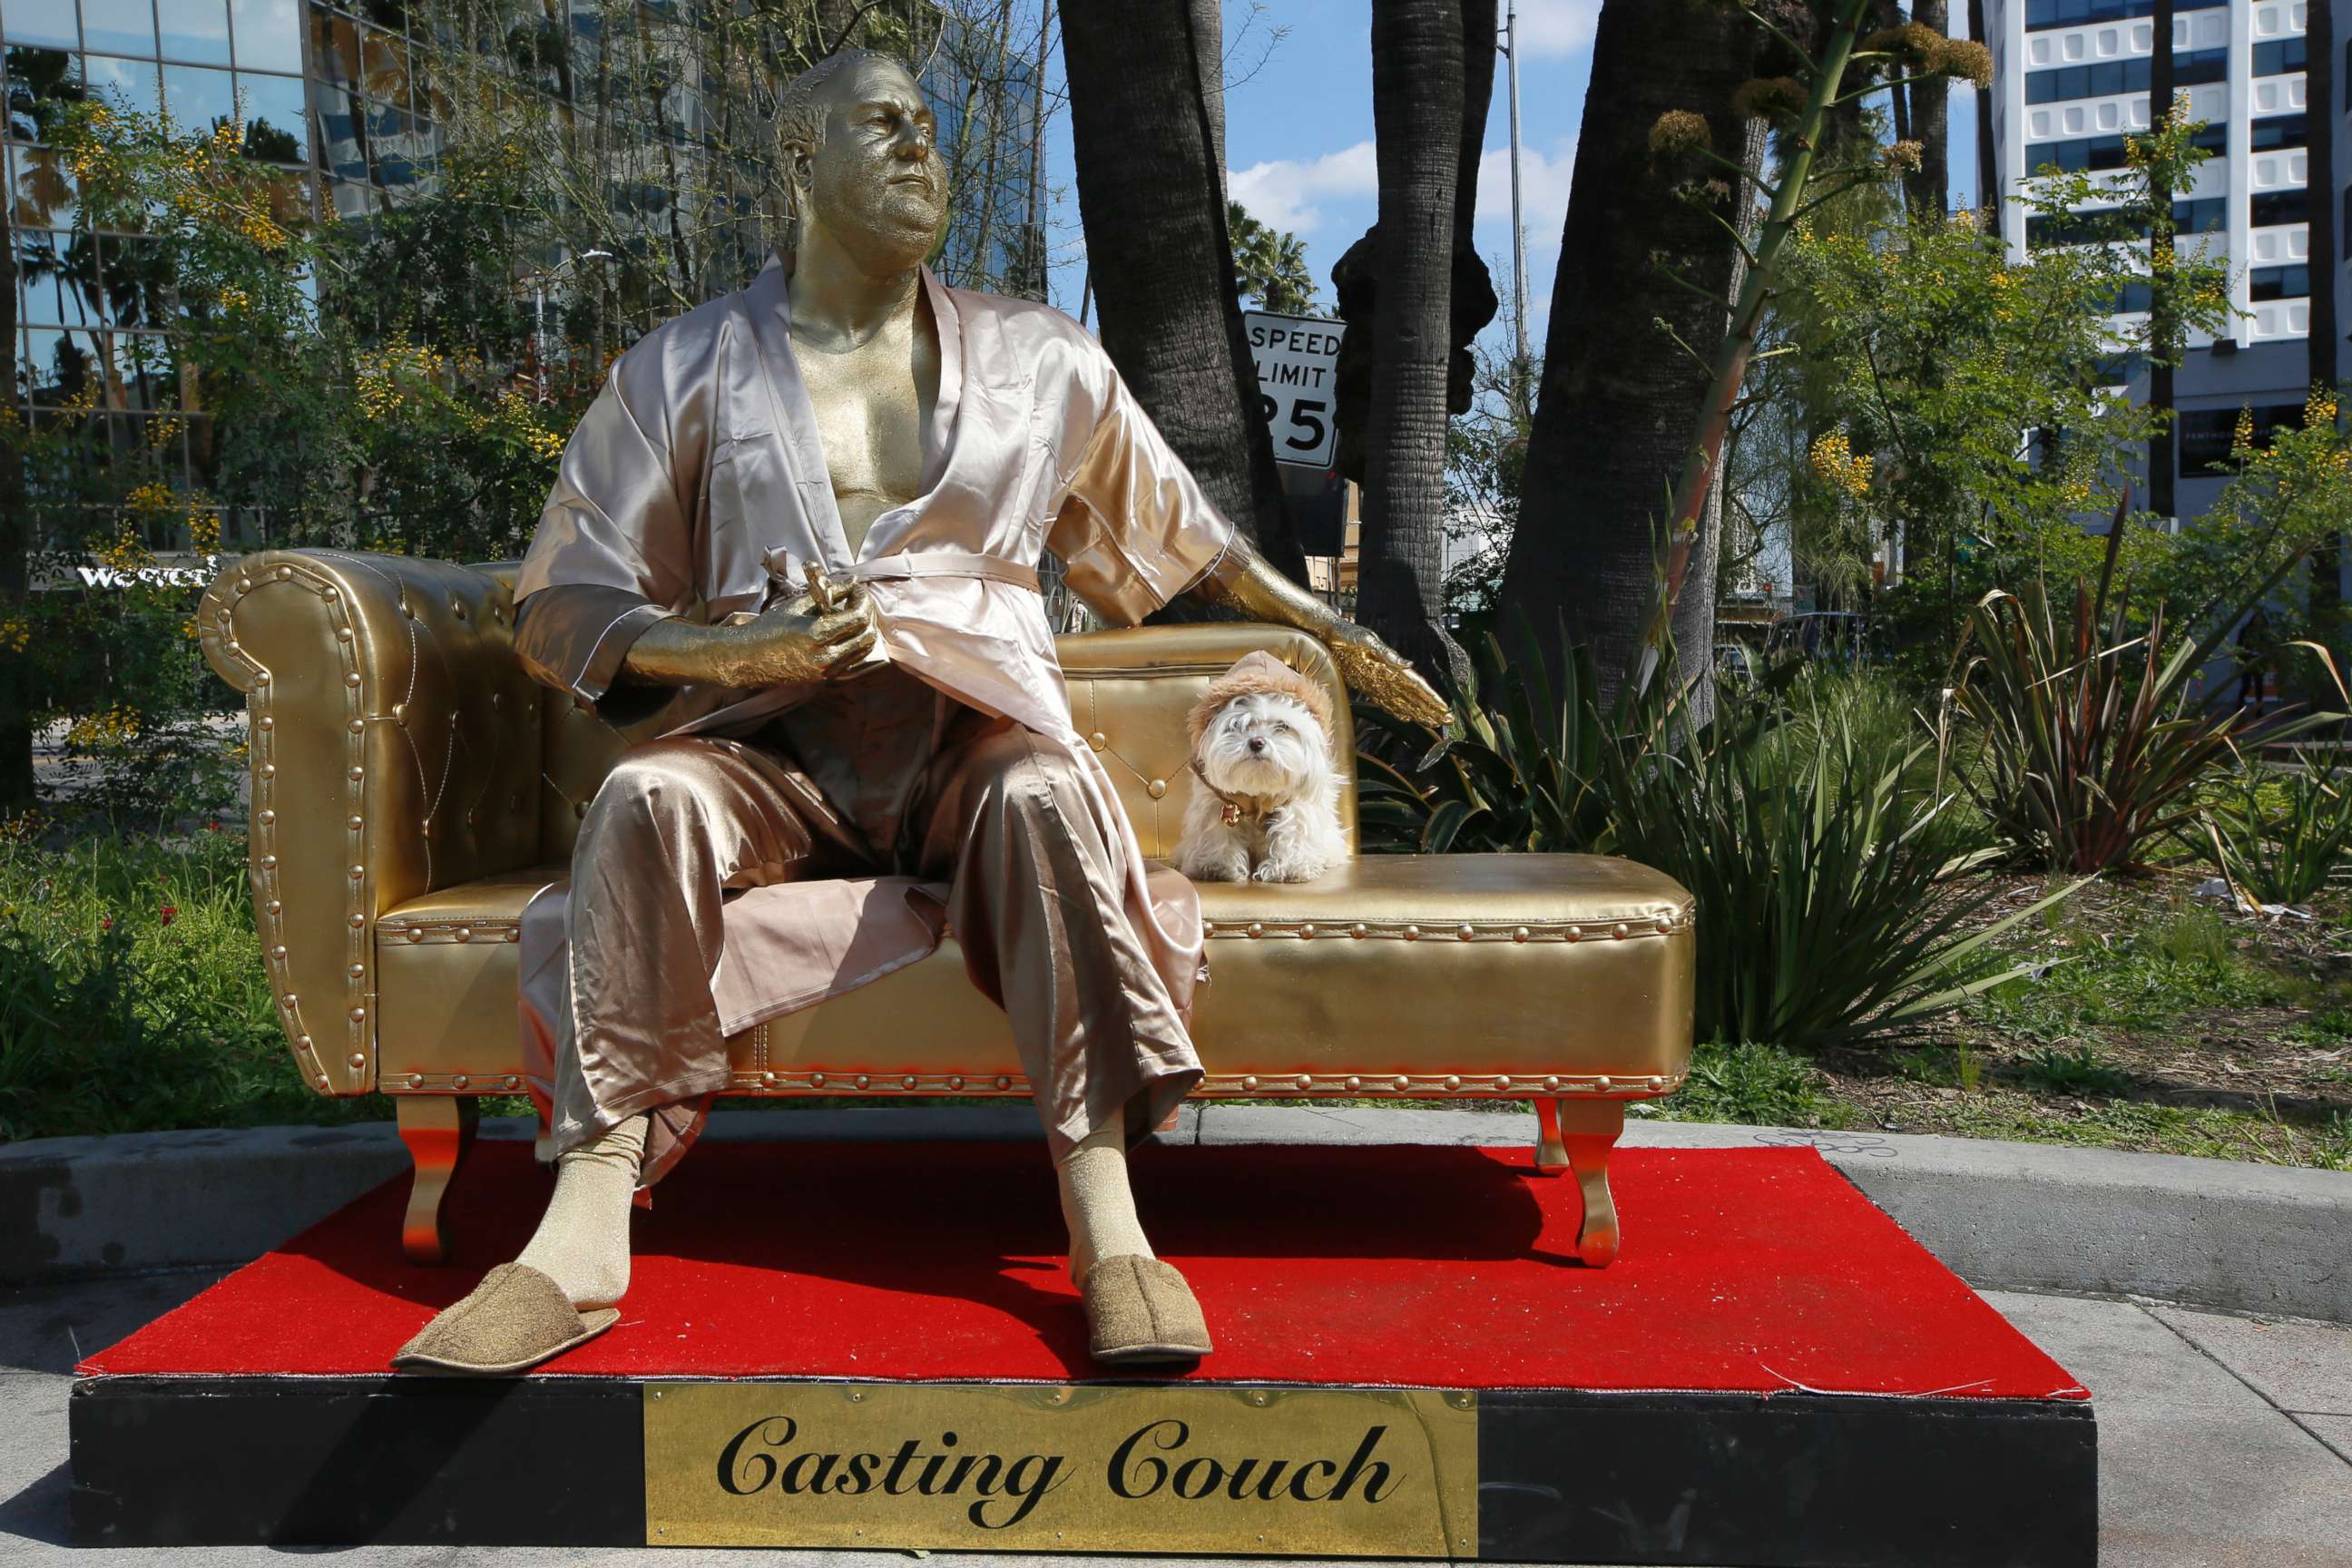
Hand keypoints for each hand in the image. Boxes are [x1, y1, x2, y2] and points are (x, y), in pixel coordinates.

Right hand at [721, 583, 878, 685]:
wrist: (748, 658)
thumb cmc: (769, 627)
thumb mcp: (798, 605)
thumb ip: (828, 594)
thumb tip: (852, 582)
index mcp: (817, 634)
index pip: (858, 617)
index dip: (863, 600)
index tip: (857, 589)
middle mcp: (825, 655)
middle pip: (866, 634)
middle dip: (868, 613)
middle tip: (859, 600)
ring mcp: (826, 670)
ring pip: (863, 649)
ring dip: (865, 629)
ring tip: (854, 614)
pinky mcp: (824, 678)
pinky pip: (852, 660)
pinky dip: (855, 643)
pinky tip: (846, 631)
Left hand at [1324, 618, 1450, 731]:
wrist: (1328, 634)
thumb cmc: (1347, 634)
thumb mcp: (1366, 641)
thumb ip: (1386, 653)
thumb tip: (1408, 664)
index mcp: (1392, 665)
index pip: (1417, 685)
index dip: (1430, 697)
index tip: (1444, 708)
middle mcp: (1389, 675)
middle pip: (1414, 695)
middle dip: (1430, 707)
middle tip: (1447, 719)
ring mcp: (1379, 681)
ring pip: (1403, 700)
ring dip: (1418, 711)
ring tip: (1433, 721)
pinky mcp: (1367, 685)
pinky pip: (1387, 701)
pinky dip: (1398, 710)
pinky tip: (1406, 717)